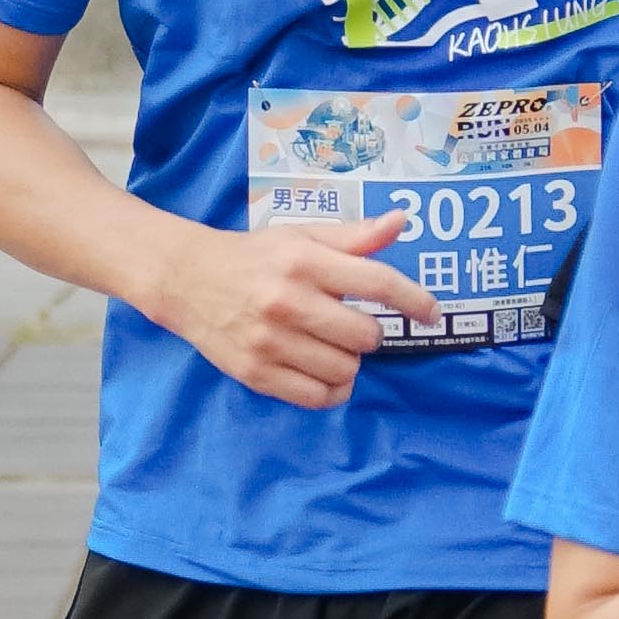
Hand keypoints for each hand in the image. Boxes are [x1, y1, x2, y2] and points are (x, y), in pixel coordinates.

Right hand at [145, 212, 443, 409]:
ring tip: (330, 346)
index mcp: (304, 261)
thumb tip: (401, 222)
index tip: (432, 312)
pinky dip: (331, 390)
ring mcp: (269, 341)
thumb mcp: (301, 235)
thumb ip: (353, 236)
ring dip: (349, 362)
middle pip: (366, 336)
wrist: (186, 279)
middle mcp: (288, 301)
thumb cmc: (255, 256)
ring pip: (345, 370)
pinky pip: (317, 397)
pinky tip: (325, 373)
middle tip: (350, 324)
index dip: (414, 300)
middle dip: (368, 333)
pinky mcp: (255, 373)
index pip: (377, 283)